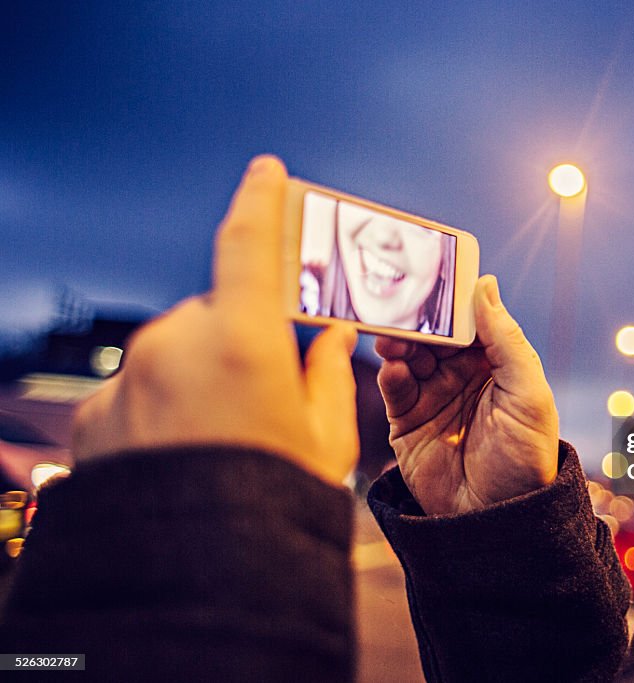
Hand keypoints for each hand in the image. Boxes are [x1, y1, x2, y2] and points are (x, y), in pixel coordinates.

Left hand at [72, 156, 359, 486]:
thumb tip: (330, 337)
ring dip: (198, 374)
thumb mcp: (323, 441)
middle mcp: (174, 346)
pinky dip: (162, 405)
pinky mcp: (97, 416)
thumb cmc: (272, 504)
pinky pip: (138, 388)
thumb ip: (326, 375)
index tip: (267, 171)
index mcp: (240, 342)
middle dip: (239, 338)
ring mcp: (128, 381)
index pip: (248, 244)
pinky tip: (186, 452)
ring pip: (173, 351)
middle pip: (214, 314)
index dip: (261, 201)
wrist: (196, 580)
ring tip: (224, 437)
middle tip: (263, 391)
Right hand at [376, 276, 558, 514]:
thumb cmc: (525, 458)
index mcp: (496, 363)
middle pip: (434, 334)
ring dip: (401, 341)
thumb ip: (505, 339)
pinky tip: (394, 368)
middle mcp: (462, 375)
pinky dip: (391, 374)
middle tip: (404, 307)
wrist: (497, 520)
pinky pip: (395, 388)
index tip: (435, 277)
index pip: (470, 320)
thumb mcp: (528, 393)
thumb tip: (485, 285)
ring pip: (410, 355)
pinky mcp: (407, 421)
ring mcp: (433, 397)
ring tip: (394, 337)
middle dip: (420, 319)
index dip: (454, 300)